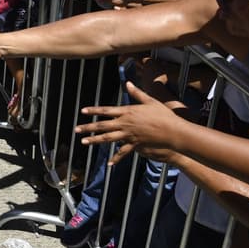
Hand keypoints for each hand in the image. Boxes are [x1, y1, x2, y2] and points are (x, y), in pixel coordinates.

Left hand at [76, 81, 192, 163]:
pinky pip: (123, 152)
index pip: (106, 110)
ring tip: (83, 142)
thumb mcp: (150, 101)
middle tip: (76, 129)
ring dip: (95, 140)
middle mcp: (125, 123)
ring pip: (108, 138)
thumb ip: (137, 93)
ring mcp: (129, 135)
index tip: (83, 111)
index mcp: (127, 112)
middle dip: (88, 127)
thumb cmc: (163, 114)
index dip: (94, 111)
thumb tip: (128, 83)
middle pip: (103, 125)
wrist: (173, 131)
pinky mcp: (135, 144)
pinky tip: (109, 164)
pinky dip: (116, 158)